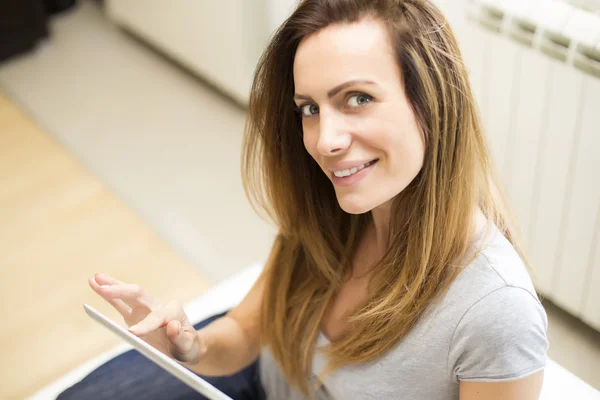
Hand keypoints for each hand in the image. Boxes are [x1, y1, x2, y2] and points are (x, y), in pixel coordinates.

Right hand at [88, 273, 204, 363]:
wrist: (186, 343)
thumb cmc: (188, 345)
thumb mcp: (189, 345)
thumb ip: (181, 337)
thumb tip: (172, 325)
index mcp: (172, 313)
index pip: (157, 316)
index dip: (145, 325)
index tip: (133, 334)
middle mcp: (158, 306)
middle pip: (139, 294)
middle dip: (121, 291)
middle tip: (103, 289)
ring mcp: (145, 308)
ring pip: (128, 293)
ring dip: (111, 286)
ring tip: (95, 278)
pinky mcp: (135, 314)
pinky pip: (120, 303)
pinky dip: (108, 295)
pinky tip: (96, 286)